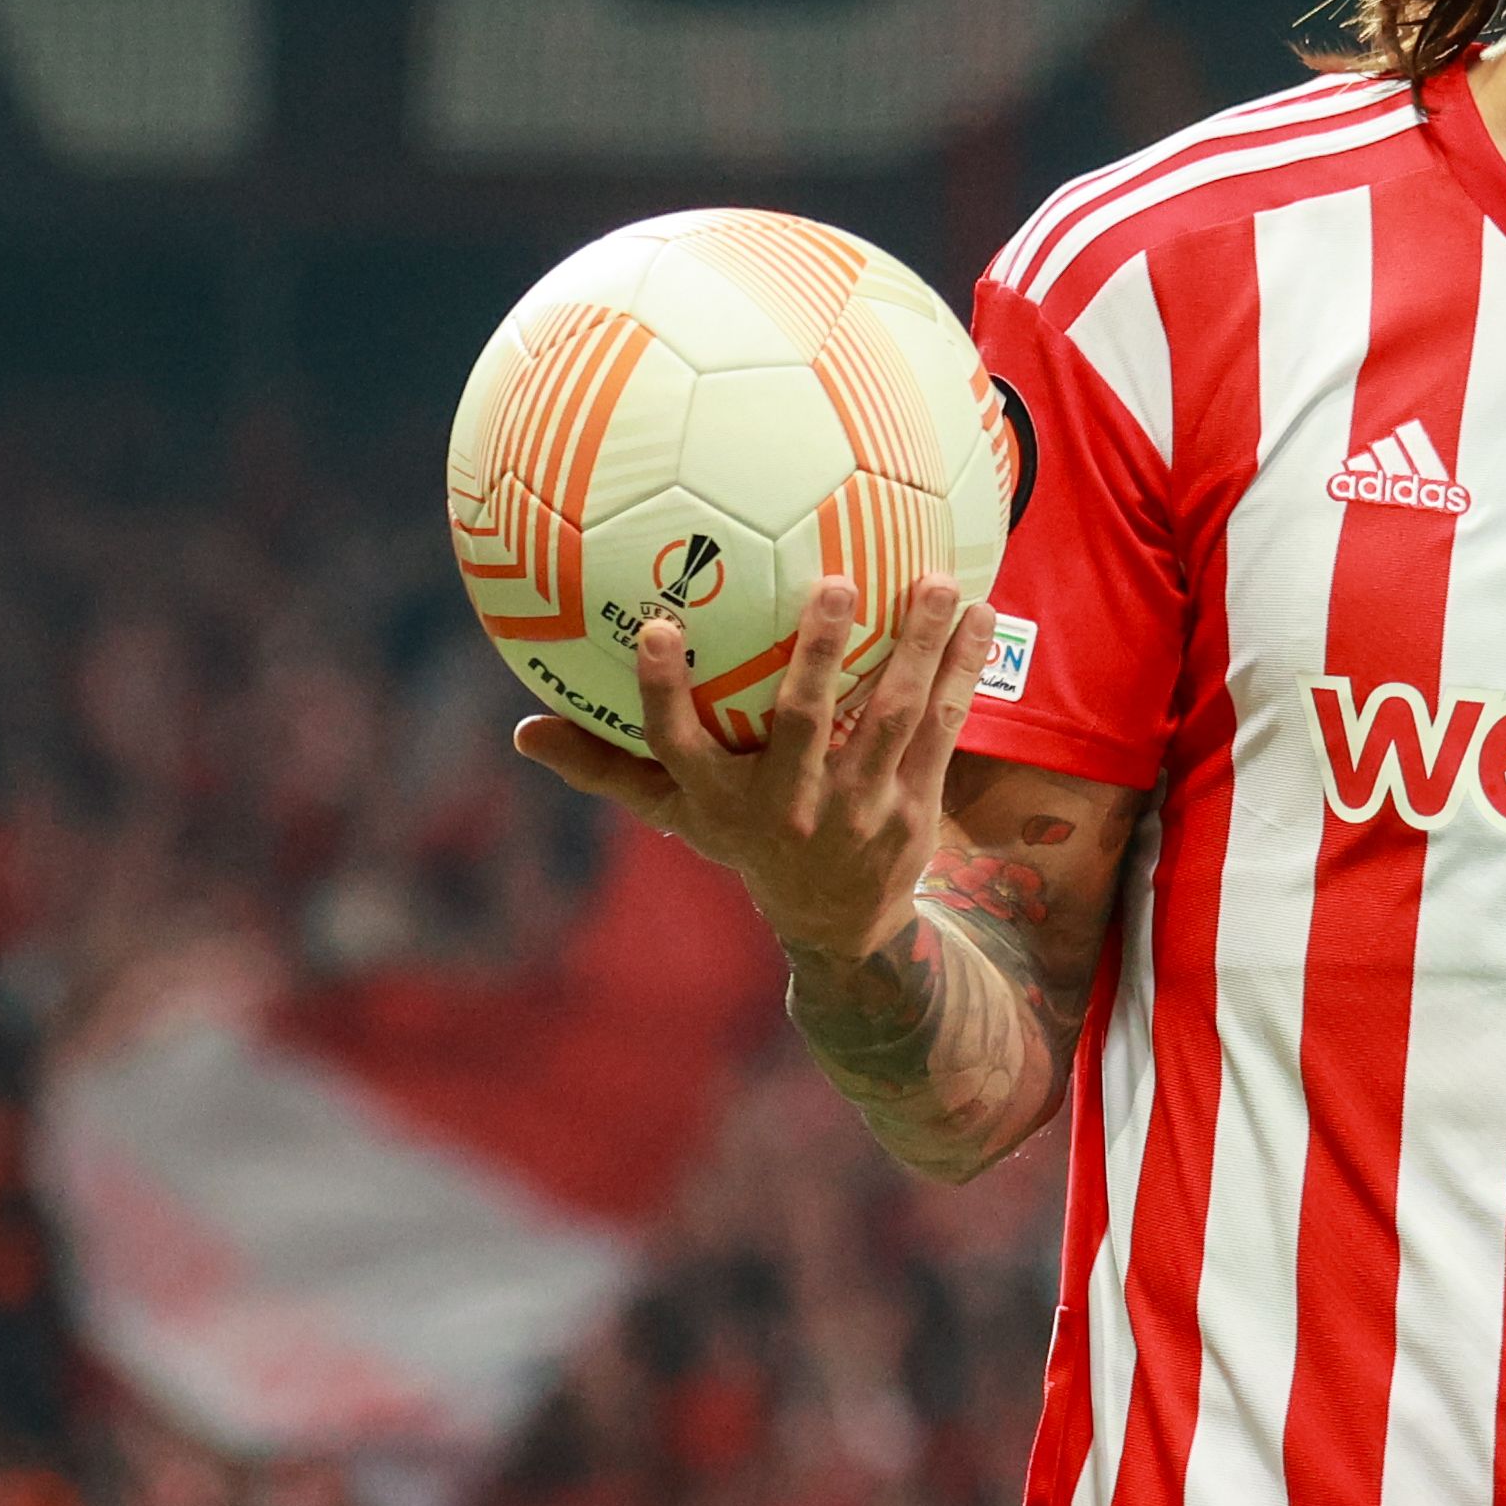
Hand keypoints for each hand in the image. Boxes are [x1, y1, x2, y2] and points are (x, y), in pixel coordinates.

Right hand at [511, 576, 992, 964]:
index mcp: (722, 800)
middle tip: (835, 584)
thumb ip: (607, 768)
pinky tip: (983, 613)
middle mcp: (790, 803)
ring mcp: (858, 805)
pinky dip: (964, 670)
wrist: (839, 923)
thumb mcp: (677, 815)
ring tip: (937, 582)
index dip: (663, 691)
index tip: (654, 626)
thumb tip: (522, 732)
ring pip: (892, 718)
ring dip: (918, 649)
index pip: (677, 744)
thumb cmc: (745, 842)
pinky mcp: (914, 802)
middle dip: (819, 656)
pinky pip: (944, 726)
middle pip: (804, 724)